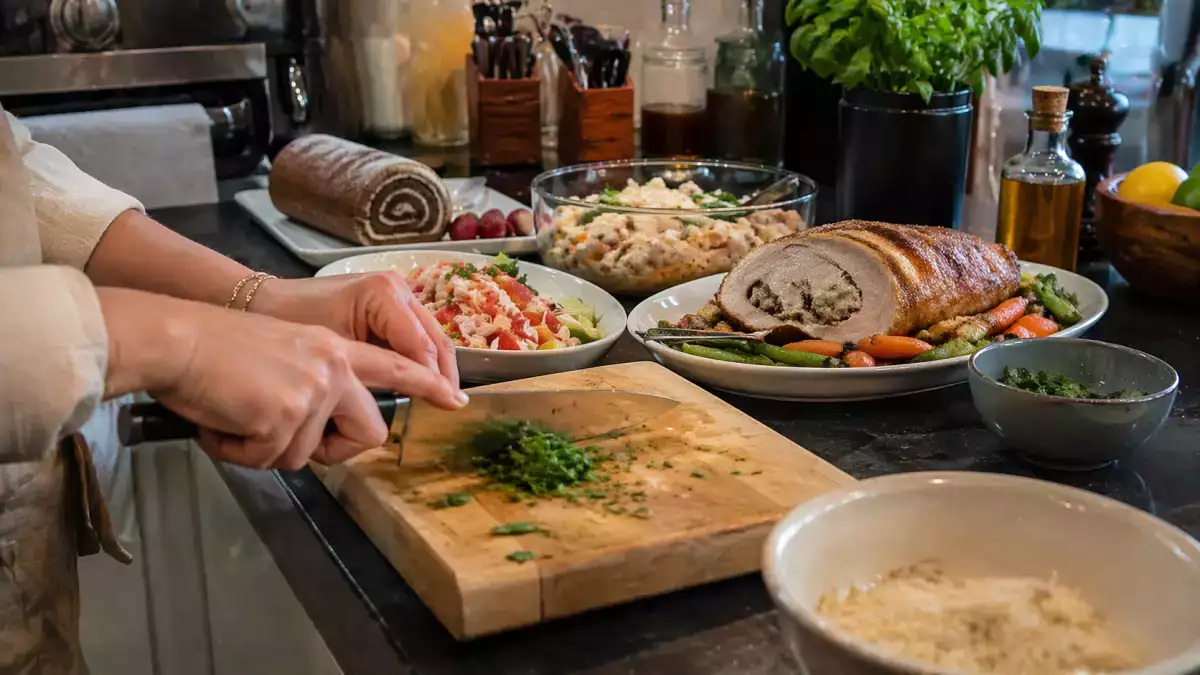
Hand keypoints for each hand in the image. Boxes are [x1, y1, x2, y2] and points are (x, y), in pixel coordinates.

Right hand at [98, 288, 466, 469]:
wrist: (179, 339)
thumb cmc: (215, 349)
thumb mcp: (282, 352)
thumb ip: (313, 383)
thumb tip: (314, 428)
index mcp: (335, 348)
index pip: (395, 366)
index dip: (427, 385)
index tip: (454, 399)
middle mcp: (334, 366)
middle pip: (369, 434)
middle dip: (333, 452)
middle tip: (285, 442)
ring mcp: (315, 390)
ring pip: (307, 455)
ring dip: (264, 449)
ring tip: (235, 416)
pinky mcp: (288, 414)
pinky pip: (269, 459)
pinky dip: (238, 451)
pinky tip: (222, 422)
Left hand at [248, 273, 459, 387]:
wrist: (264, 302)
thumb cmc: (290, 323)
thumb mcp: (333, 353)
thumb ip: (372, 372)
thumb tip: (409, 395)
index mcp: (383, 294)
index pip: (419, 345)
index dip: (433, 378)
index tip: (447, 404)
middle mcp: (397, 289)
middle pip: (434, 338)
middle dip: (443, 373)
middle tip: (452, 404)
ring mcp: (397, 294)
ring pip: (430, 337)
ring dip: (435, 367)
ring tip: (443, 397)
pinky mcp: (390, 304)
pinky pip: (415, 336)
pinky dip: (421, 359)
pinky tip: (423, 383)